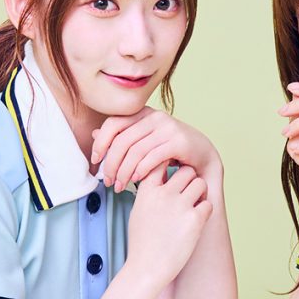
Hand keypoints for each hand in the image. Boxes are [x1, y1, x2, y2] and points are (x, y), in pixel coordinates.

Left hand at [91, 108, 220, 192]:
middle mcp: (155, 116)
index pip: (113, 123)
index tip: (96, 160)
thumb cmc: (172, 151)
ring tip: (120, 186)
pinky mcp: (179, 141)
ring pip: (135, 150)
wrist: (204, 156)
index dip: (101, 142)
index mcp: (144, 113)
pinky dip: (141, 170)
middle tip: (108, 181)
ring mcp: (168, 127)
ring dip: (124, 171)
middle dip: (111, 163)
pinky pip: (152, 157)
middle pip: (122, 140)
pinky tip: (136, 180)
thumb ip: (122, 138)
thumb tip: (94, 135)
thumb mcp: (144, 141)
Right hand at [124, 164, 212, 287]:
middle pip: (186, 171)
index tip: (173, 176)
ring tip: (194, 206)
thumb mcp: (138, 211)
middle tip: (188, 194)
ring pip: (200, 183)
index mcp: (147, 191)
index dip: (170, 166)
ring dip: (200, 193)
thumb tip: (162, 177)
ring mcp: (179, 206)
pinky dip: (205, 211)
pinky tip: (196, 222)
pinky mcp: (194, 219)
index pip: (161, 162)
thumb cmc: (142, 243)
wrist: (146, 268)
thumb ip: (150, 193)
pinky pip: (208, 204)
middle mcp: (163, 194)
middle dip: (190, 180)